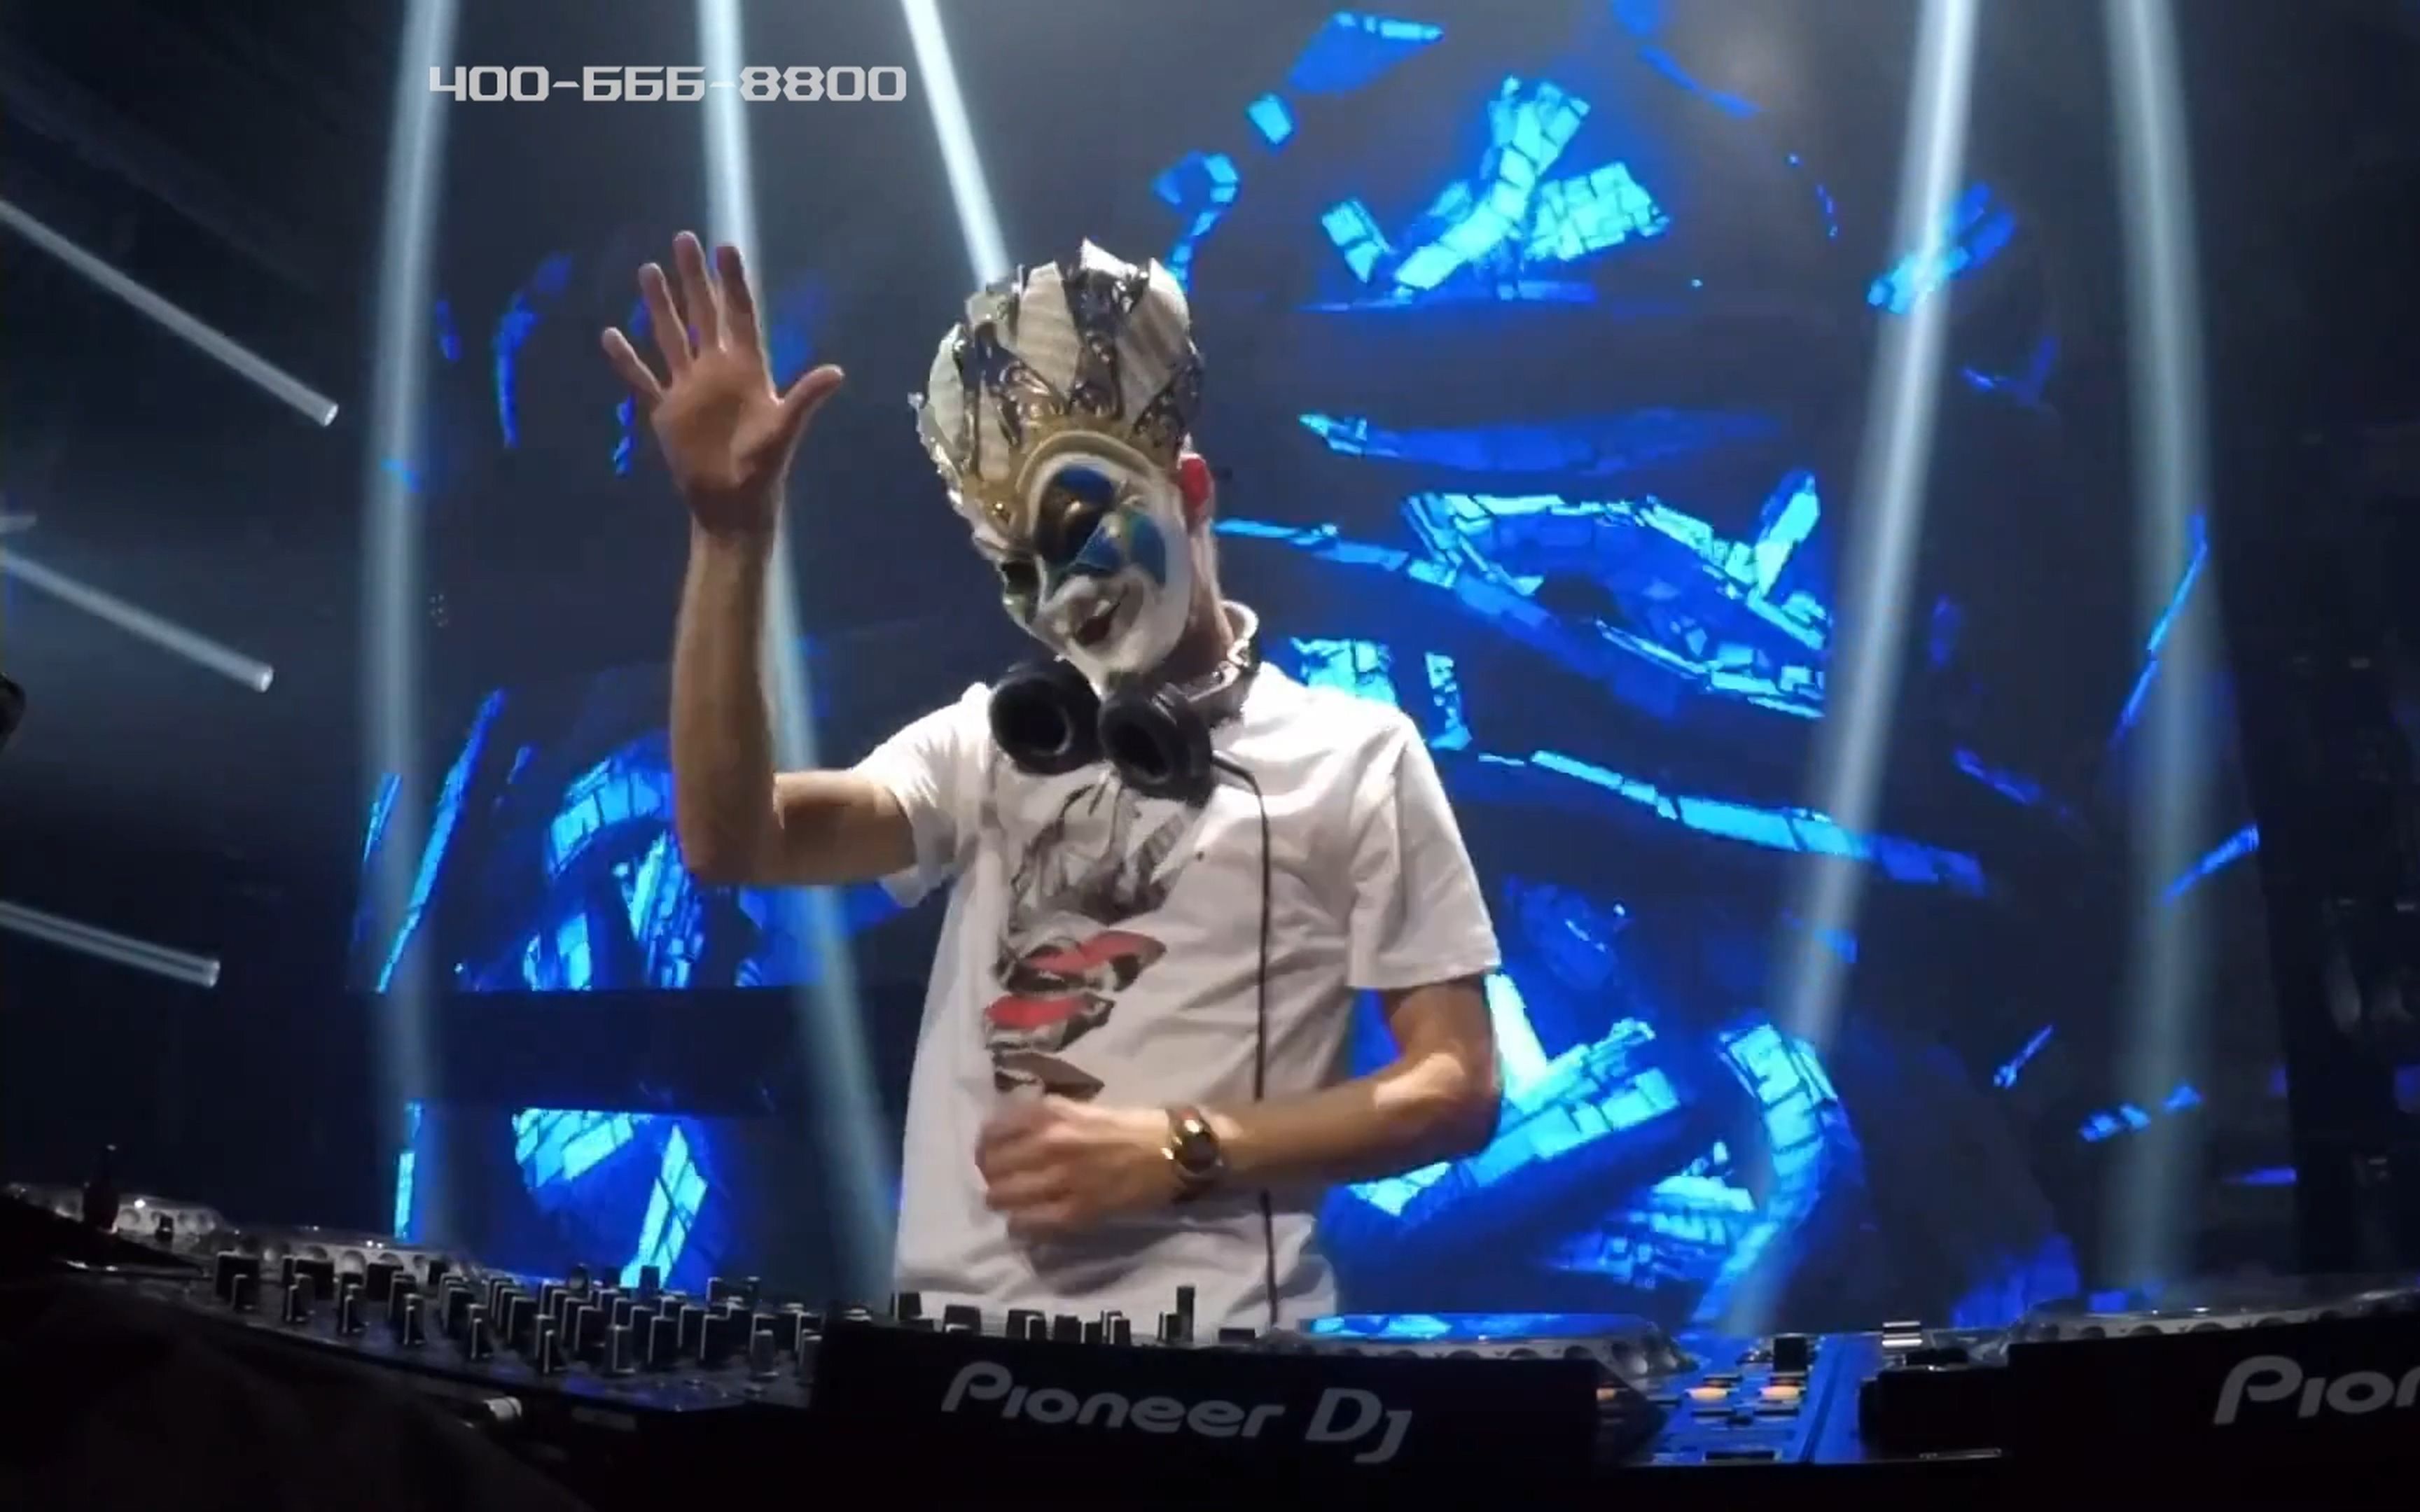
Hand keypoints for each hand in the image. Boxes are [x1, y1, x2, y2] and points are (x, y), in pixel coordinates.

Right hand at [600, 231, 843, 538]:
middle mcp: (716, 370)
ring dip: (661, 305)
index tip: (725, 247)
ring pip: (671, 336)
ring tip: (649, 269)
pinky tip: (611, 334)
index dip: (732, 282)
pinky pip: (642, 378)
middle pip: (703, 314)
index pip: (739, 315)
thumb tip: (837, 372)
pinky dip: (627, 359)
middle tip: (684, 238)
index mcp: (747, 370)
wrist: (732, 505)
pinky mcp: (665, 410)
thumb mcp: (785, 431)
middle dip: (694, 278)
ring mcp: (689, 388)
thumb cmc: (763, 469)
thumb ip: (805, 399)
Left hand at [976, 1098, 1176, 1239]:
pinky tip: (1025, 1220)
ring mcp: (1061, 1179)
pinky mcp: (1076, 1210)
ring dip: (1001, 1200)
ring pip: (1002, 1196)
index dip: (985, 1146)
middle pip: (991, 1166)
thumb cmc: (1130, 1124)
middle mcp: (1049, 1143)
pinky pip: (1029, 1222)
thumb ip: (1044, 1117)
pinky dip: (1020, 1223)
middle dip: (991, 1174)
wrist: (1173, 1150)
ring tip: (1010, 1202)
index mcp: (1050, 1113)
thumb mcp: (1080, 1107)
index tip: (990, 1154)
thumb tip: (1009, 1131)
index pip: (991, 1133)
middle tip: (1001, 1180)